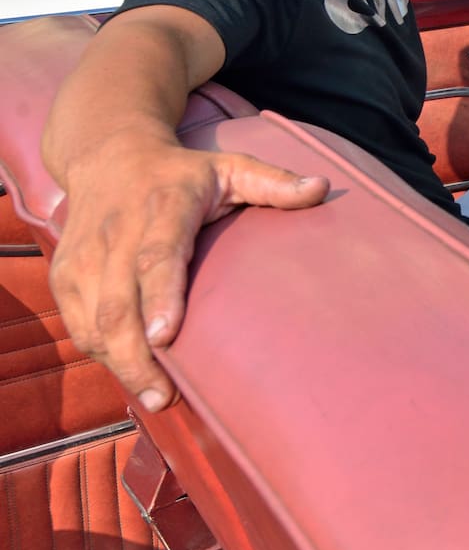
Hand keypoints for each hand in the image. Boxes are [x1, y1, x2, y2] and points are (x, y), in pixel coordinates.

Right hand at [48, 143, 327, 412]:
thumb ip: (274, 182)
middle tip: (163, 396)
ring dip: (119, 362)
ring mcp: (85, 256)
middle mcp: (117, 233)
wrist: (107, 153)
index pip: (157, 256)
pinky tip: (130, 373)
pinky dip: (101, 351)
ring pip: (93, 320)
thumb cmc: (181, 172)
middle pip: (119, 303)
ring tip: (153, 395)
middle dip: (136, 355)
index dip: (160, 297)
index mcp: (162, 207)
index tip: (167, 337)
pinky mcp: (65, 273)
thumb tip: (322, 188)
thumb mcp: (231, 165)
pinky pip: (78, 323)